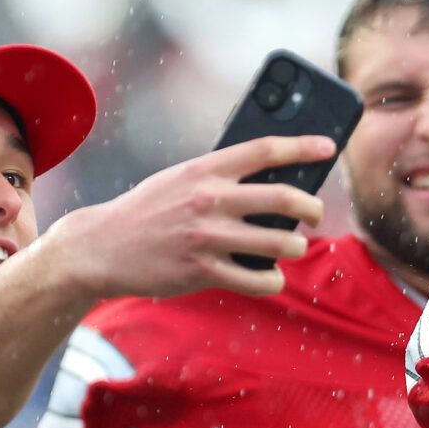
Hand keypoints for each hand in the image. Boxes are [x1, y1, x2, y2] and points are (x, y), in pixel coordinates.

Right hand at [48, 135, 331, 300]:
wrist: (100, 247)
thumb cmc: (147, 211)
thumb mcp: (179, 179)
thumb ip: (219, 177)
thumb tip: (272, 185)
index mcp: (204, 169)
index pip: (264, 150)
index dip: (302, 147)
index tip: (328, 147)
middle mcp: (208, 199)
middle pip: (283, 198)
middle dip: (311, 208)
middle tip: (315, 214)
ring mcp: (206, 237)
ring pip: (278, 243)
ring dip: (294, 247)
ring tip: (290, 247)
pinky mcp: (201, 271)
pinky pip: (257, 280)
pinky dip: (271, 281)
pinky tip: (268, 277)